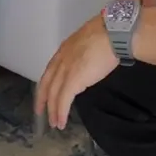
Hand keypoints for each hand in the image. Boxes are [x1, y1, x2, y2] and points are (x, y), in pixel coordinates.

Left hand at [34, 14, 117, 129]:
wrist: (113, 33)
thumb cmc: (108, 34)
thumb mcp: (88, 43)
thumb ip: (83, 55)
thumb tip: (87, 64)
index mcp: (64, 50)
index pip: (50, 71)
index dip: (46, 84)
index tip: (44, 93)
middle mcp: (61, 60)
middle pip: (48, 84)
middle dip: (43, 100)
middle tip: (41, 113)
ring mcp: (66, 70)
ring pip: (54, 94)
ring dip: (53, 110)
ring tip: (55, 123)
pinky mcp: (73, 80)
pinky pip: (63, 100)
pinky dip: (61, 112)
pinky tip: (61, 122)